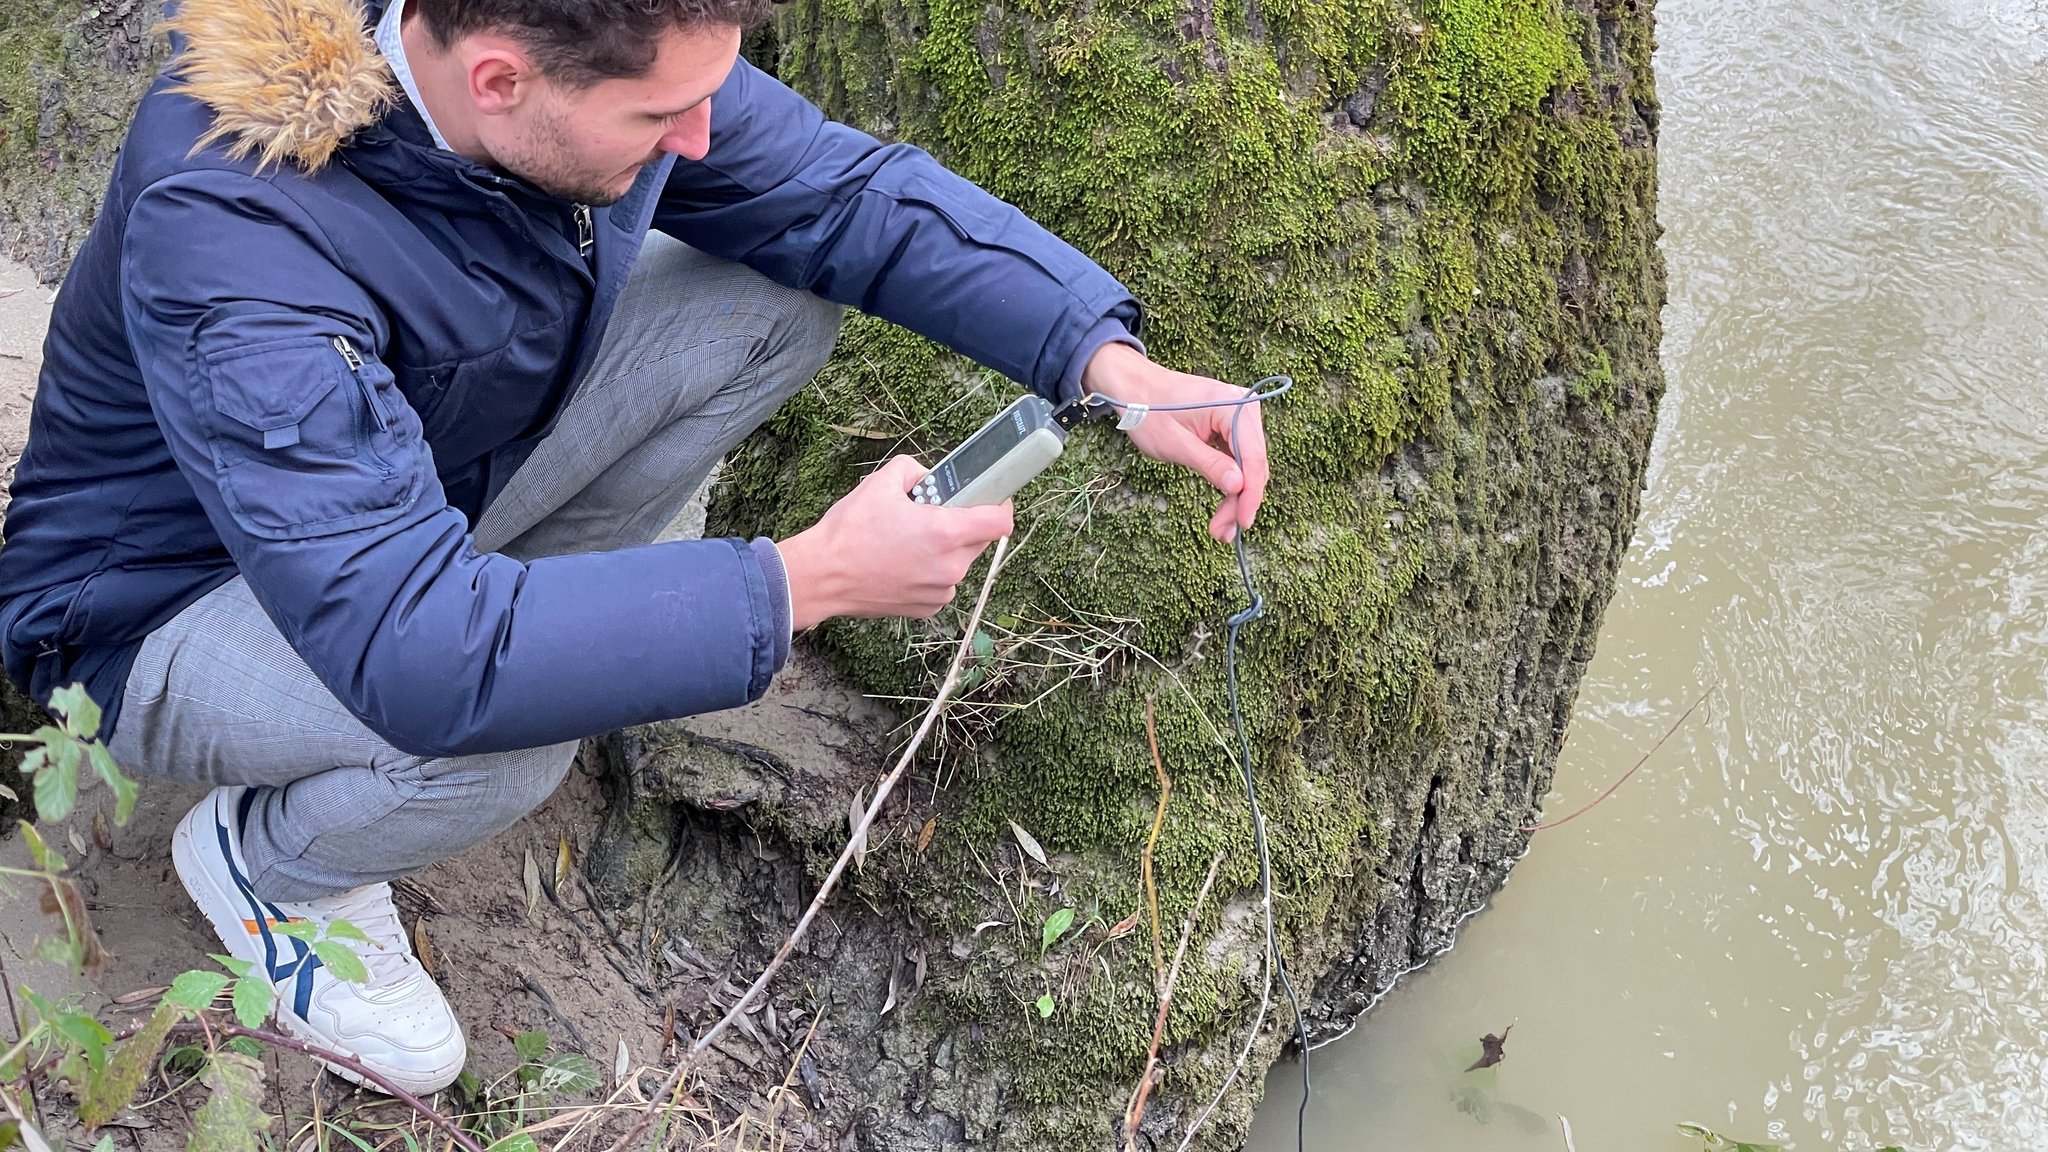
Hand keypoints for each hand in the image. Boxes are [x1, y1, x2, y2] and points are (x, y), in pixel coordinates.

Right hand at [778, 456, 1013, 628]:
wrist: (822, 576)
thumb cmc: (849, 532)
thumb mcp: (880, 483)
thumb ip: (914, 470)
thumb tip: (929, 477)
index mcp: (946, 533)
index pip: (1001, 521)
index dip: (1000, 504)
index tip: (991, 497)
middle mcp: (950, 566)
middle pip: (979, 539)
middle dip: (962, 523)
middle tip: (932, 514)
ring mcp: (941, 590)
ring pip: (959, 561)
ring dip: (944, 548)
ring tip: (908, 541)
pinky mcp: (928, 607)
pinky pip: (942, 582)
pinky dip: (930, 570)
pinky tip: (901, 562)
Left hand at [1081, 343, 1268, 540]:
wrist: (1132, 386)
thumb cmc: (1147, 409)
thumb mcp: (1175, 444)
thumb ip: (1209, 464)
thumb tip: (1238, 487)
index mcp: (1233, 405)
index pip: (1253, 457)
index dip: (1250, 494)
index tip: (1242, 523)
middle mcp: (1244, 406)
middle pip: (1253, 463)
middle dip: (1241, 500)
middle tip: (1223, 532)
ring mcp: (1239, 414)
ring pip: (1248, 465)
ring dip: (1237, 496)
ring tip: (1220, 527)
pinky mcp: (1231, 424)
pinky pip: (1238, 458)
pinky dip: (1231, 482)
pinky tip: (1225, 505)